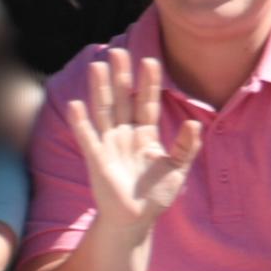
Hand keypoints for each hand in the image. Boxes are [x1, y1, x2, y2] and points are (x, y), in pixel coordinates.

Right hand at [62, 49, 204, 234]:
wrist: (136, 220)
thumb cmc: (156, 194)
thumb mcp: (178, 168)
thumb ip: (186, 146)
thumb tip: (195, 123)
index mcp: (146, 135)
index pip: (147, 103)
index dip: (149, 83)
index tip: (152, 60)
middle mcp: (126, 135)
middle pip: (123, 99)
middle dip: (121, 76)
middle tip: (118, 50)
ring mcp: (110, 146)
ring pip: (104, 111)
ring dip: (101, 89)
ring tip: (98, 66)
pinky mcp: (97, 160)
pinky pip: (88, 138)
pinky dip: (81, 122)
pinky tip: (76, 104)